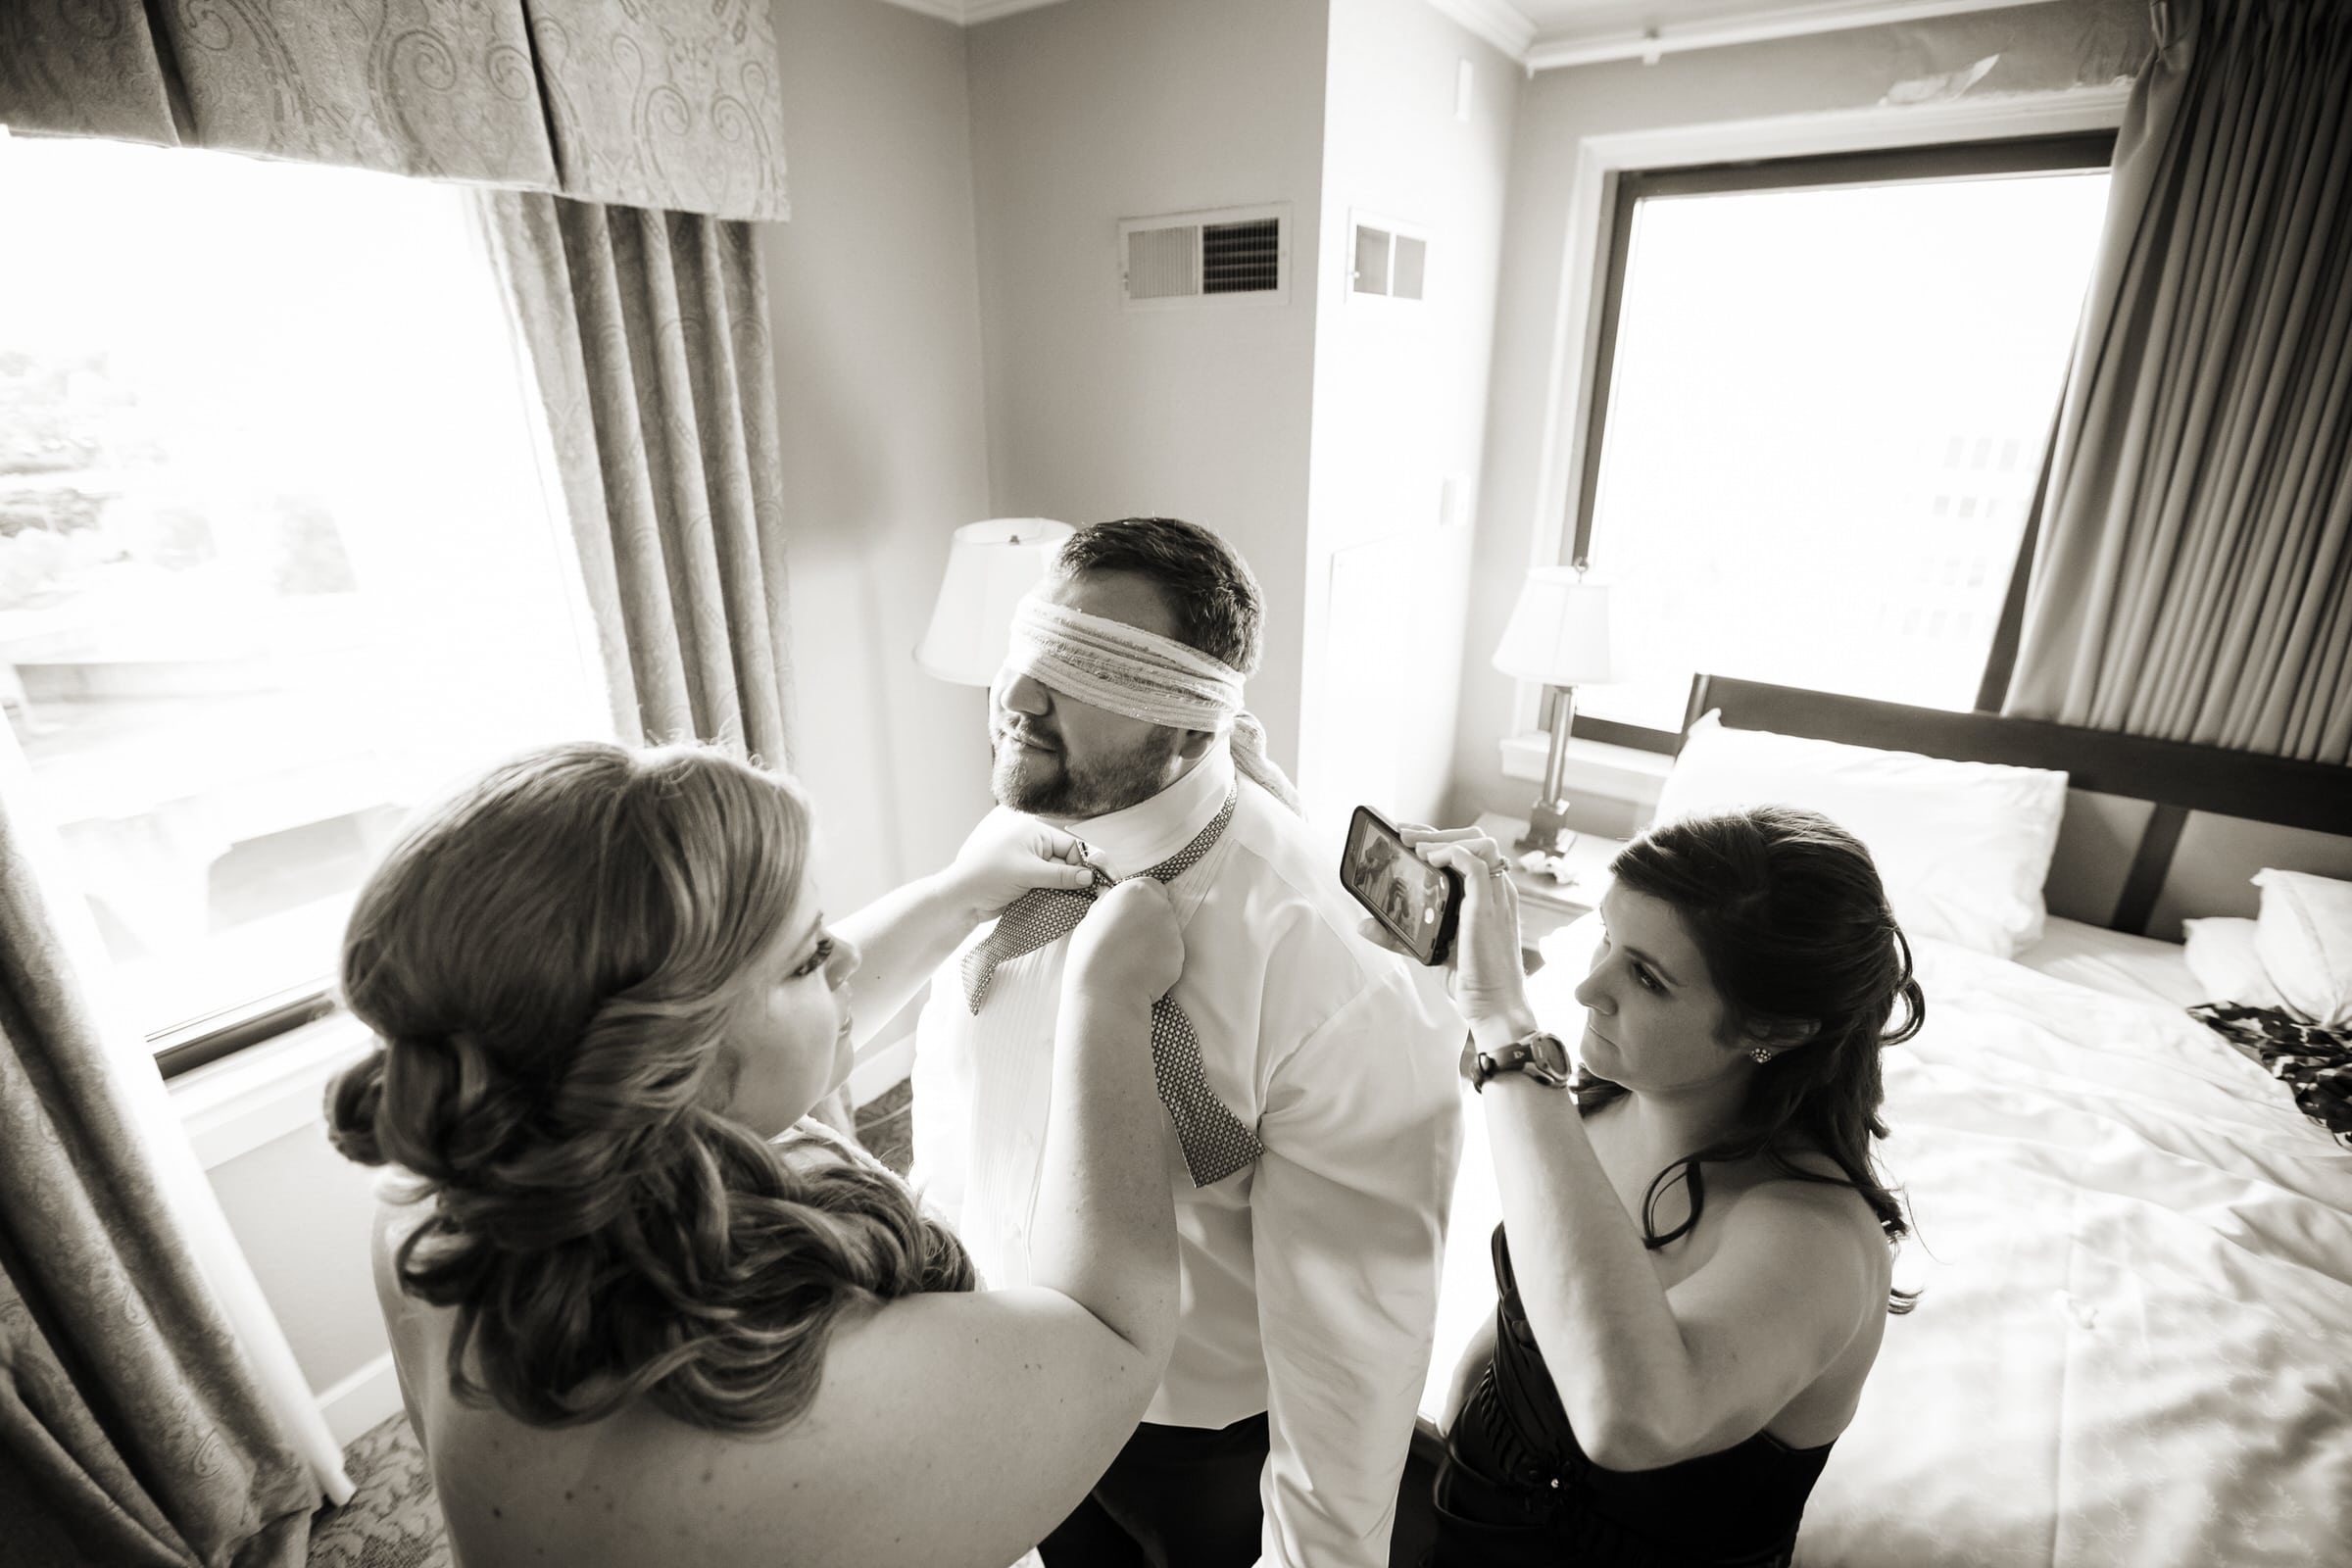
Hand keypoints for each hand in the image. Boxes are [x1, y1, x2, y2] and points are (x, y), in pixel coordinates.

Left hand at [944, 809, 1095, 918]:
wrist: (960, 899)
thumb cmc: (988, 876)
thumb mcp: (1028, 873)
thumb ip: (1061, 876)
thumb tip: (1091, 877)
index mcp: (1036, 835)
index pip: (1072, 846)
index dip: (1089, 863)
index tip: (1103, 882)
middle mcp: (1035, 848)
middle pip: (1069, 863)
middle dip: (1080, 879)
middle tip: (1096, 897)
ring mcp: (1031, 867)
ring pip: (1060, 879)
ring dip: (1068, 891)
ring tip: (1083, 905)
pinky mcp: (1027, 885)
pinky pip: (1049, 890)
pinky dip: (1057, 898)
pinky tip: (1066, 908)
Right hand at [1067, 878, 1183, 1003]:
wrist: (1106, 991)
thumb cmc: (1090, 953)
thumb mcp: (1090, 920)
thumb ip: (1107, 905)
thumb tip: (1110, 898)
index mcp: (1136, 891)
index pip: (1149, 886)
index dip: (1139, 900)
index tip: (1127, 914)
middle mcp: (1160, 907)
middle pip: (1161, 907)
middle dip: (1149, 919)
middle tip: (1128, 937)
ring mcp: (1173, 932)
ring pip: (1168, 931)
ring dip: (1155, 940)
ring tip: (1132, 957)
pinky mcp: (1179, 957)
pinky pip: (1170, 954)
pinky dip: (1160, 960)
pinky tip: (1141, 970)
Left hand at [1356, 825, 1532, 1028]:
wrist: (1493, 1007)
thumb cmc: (1470, 980)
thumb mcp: (1429, 950)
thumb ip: (1399, 936)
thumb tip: (1365, 925)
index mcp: (1488, 897)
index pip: (1470, 851)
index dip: (1441, 837)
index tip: (1410, 837)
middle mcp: (1497, 892)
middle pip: (1476, 839)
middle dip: (1438, 831)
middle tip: (1404, 835)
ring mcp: (1496, 897)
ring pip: (1480, 843)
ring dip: (1444, 837)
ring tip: (1414, 846)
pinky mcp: (1488, 907)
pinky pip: (1476, 864)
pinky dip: (1451, 853)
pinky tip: (1429, 860)